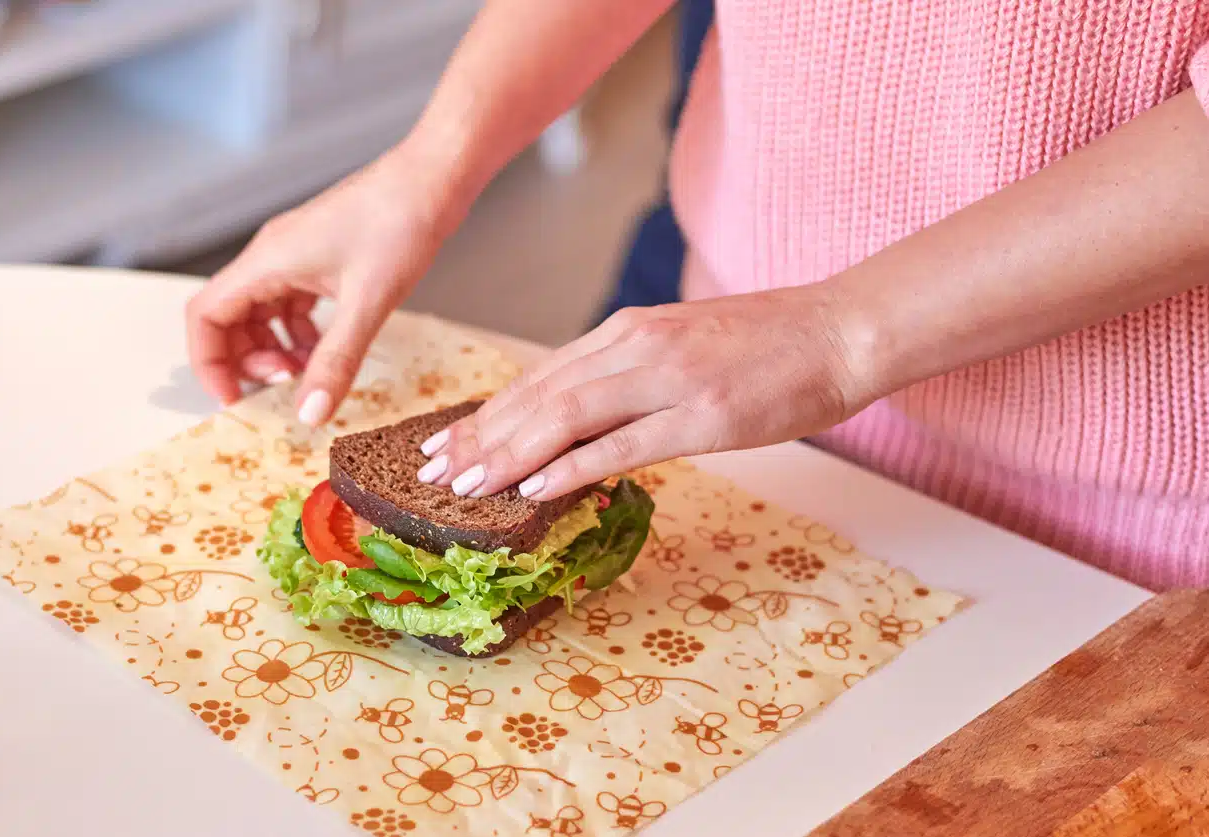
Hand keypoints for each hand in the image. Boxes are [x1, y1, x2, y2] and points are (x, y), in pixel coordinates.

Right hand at [185, 141, 462, 424]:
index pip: (204, 315)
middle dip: (247, 360)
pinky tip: (327, 350)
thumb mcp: (368, 303)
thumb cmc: (399, 223)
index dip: (209, 362)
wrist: (433, 179)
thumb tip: (310, 414)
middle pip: (228, 317)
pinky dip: (301, 334)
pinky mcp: (319, 258)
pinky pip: (291, 304)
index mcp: (266, 261)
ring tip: (308, 373)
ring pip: (260, 313)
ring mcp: (294, 256)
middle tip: (284, 386)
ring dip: (276, 349)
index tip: (233, 398)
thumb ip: (337, 361)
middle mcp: (271, 256)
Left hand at [415, 287, 873, 499]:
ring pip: (568, 416)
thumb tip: (587, 411)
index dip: (488, 412)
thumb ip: (633, 371)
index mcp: (630, 331)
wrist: (840, 330)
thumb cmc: (770, 344)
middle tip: (434, 469)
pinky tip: (536, 488)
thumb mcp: (686, 343)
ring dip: (509, 452)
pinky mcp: (703, 414)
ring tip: (466, 484)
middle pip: (540, 395)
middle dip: (481, 435)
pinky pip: (625, 444)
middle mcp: (637, 347)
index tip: (448, 441)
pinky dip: (573, 466)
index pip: (541, 376)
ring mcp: (669, 379)